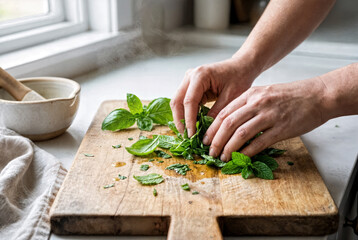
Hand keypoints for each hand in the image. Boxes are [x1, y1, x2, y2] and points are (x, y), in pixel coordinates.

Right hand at [170, 57, 258, 136]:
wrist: (241, 67)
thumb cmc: (239, 78)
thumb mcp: (231, 97)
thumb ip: (217, 113)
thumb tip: (206, 132)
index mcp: (200, 75)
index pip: (189, 101)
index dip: (188, 120)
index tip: (192, 135)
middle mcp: (190, 76)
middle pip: (177, 101)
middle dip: (180, 120)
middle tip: (186, 137)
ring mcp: (188, 80)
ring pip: (177, 102)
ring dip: (181, 118)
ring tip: (188, 133)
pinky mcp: (190, 86)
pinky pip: (183, 102)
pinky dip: (186, 114)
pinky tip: (191, 125)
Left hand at [203, 78, 327, 160]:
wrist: (318, 95)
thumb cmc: (291, 96)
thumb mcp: (265, 93)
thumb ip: (248, 105)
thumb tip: (231, 123)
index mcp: (251, 94)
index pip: (224, 112)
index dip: (211, 128)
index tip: (205, 139)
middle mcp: (257, 103)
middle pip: (228, 123)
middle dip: (215, 140)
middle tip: (209, 152)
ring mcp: (269, 115)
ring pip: (240, 134)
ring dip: (228, 148)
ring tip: (222, 157)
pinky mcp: (281, 128)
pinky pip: (259, 142)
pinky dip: (246, 152)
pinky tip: (240, 158)